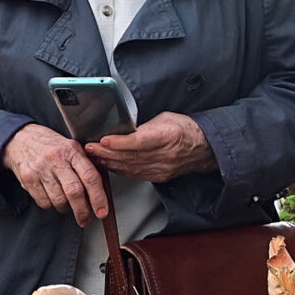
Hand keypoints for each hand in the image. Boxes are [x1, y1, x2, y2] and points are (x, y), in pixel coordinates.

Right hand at [2, 122, 109, 224]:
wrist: (21, 138)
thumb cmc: (51, 145)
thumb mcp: (71, 147)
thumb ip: (86, 166)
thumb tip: (101, 193)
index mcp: (72, 150)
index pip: (90, 177)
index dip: (98, 197)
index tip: (102, 211)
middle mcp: (56, 159)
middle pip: (74, 192)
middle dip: (82, 211)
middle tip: (86, 220)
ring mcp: (40, 169)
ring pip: (59, 200)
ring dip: (66, 208)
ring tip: (67, 204)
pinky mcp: (28, 179)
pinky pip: (44, 202)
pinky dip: (51, 205)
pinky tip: (52, 197)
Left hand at [87, 112, 215, 182]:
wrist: (205, 147)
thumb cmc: (185, 129)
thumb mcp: (165, 118)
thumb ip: (144, 126)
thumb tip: (122, 129)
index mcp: (169, 136)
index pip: (140, 142)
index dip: (119, 143)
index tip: (103, 140)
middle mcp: (166, 155)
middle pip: (131, 156)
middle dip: (106, 153)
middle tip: (89, 148)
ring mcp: (163, 168)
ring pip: (130, 168)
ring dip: (109, 163)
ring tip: (94, 157)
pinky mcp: (160, 177)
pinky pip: (135, 175)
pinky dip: (119, 170)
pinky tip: (109, 165)